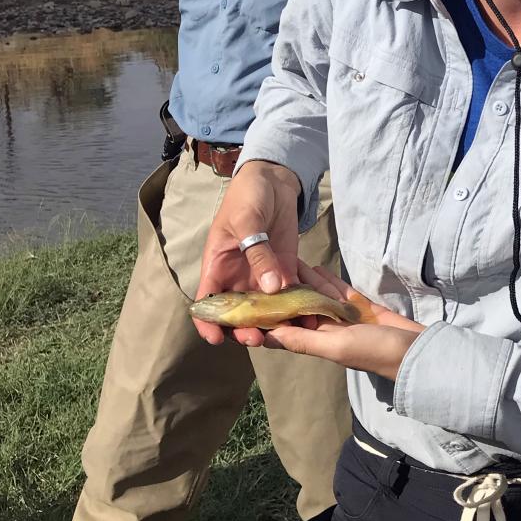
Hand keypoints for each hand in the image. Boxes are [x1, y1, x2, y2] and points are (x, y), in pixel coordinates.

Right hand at [193, 160, 302, 344]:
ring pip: (266, 311)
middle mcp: (238, 278)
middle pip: (238, 314)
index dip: (209, 323)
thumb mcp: (248, 220)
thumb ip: (257, 252)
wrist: (273, 181)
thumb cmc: (248, 196)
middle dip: (246, 330)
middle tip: (259, 339)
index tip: (217, 338)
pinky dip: (299, 308)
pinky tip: (312, 316)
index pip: (207, 302)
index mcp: (218, 266)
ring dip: (277, 324)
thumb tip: (271, 288)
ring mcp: (262, 277)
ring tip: (292, 334)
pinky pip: (290, 296)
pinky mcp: (285, 271)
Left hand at [261, 278, 424, 382]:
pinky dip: (328, 280)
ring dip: (304, 281)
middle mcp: (327, 331)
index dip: (266, 317)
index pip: (285, 329)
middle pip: (299, 309)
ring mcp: (345, 318)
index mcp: (318, 343)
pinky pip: (339, 292)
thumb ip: (303, 340)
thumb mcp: (337, 347)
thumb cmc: (375, 351)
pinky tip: (316, 267)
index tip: (248, 300)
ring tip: (288, 261)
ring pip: (318, 297)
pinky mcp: (361, 308)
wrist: (416, 350)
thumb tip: (265, 336)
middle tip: (267, 269)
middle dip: (283, 292)